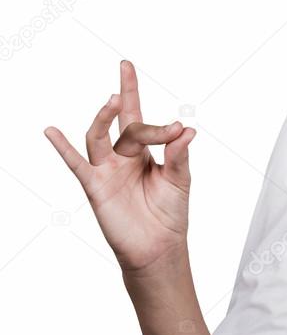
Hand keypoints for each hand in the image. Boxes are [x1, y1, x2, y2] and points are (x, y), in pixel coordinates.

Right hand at [44, 60, 196, 273]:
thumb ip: (179, 155)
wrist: (159, 247)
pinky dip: (62, 148)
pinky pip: (76, 165)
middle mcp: (123, 157)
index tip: (178, 128)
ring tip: (114, 99)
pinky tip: (51, 131)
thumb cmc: (169, 212)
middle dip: (129, 103)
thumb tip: (187, 129)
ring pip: (98, 137)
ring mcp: (107, 170)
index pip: (143, 123)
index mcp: (144, 152)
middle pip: (125, 125)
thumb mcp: (179, 179)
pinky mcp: (95, 187)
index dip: (159, 123)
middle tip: (134, 88)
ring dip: (104, 117)